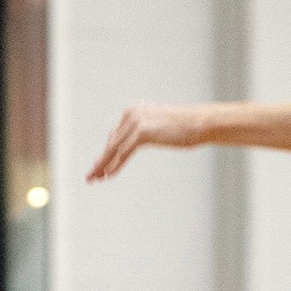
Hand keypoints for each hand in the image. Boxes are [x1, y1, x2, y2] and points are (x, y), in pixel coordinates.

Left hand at [86, 104, 202, 181]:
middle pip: (111, 142)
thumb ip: (149, 130)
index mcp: (135, 110)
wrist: (200, 123)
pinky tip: (108, 176)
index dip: (106, 153)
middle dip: (101, 161)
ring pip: (113, 149)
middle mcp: (131, 114)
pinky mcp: (141, 133)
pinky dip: (114, 165)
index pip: (116, 135)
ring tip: (94, 179)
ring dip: (102, 165)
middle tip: (91, 176)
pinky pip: (123, 153)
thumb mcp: (163, 127)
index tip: (99, 165)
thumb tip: (140, 140)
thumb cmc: (187, 127)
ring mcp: (135, 122)